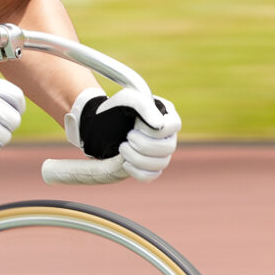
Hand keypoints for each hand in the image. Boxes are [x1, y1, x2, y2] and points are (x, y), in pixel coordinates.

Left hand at [65, 87, 179, 181]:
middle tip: (127, 138)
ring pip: (161, 164)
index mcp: (167, 114)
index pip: (174, 126)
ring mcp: (160, 151)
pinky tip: (125, 163)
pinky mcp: (149, 165)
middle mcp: (167, 134)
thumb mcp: (128, 99)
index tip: (135, 127)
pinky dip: (138, 172)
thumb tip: (160, 126)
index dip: (156, 132)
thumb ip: (145, 107)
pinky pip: (151, 176)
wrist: (100, 124)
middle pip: (169, 148)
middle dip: (145, 146)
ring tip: (122, 148)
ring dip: (138, 159)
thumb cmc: (116, 108)